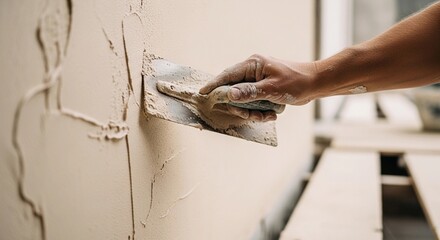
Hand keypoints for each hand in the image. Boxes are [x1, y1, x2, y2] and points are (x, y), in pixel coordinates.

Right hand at [199, 54, 316, 120]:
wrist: (315, 84)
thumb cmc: (296, 82)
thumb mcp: (272, 88)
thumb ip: (249, 92)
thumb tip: (229, 94)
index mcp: (253, 65)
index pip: (227, 75)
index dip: (214, 85)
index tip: (203, 93)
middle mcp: (252, 71)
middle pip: (234, 92)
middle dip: (242, 107)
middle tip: (252, 115)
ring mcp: (257, 81)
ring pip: (244, 101)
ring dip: (253, 111)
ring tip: (268, 115)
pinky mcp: (263, 90)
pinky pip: (254, 104)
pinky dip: (260, 111)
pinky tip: (272, 114)